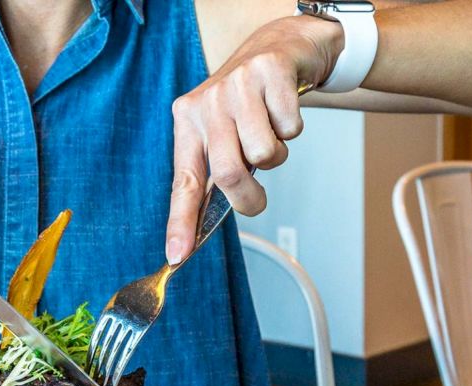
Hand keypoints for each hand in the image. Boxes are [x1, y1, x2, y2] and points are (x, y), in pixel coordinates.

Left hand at [165, 15, 342, 264]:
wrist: (280, 45)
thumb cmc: (248, 101)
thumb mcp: (221, 133)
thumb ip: (211, 176)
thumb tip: (196, 234)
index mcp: (187, 122)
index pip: (183, 181)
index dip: (180, 221)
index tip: (177, 255)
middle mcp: (207, 102)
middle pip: (228, 173)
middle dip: (249, 198)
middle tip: (256, 198)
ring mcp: (238, 85)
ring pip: (264, 153)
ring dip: (276, 156)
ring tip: (270, 132)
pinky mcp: (270, 73)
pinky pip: (290, 129)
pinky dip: (293, 129)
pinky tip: (283, 109)